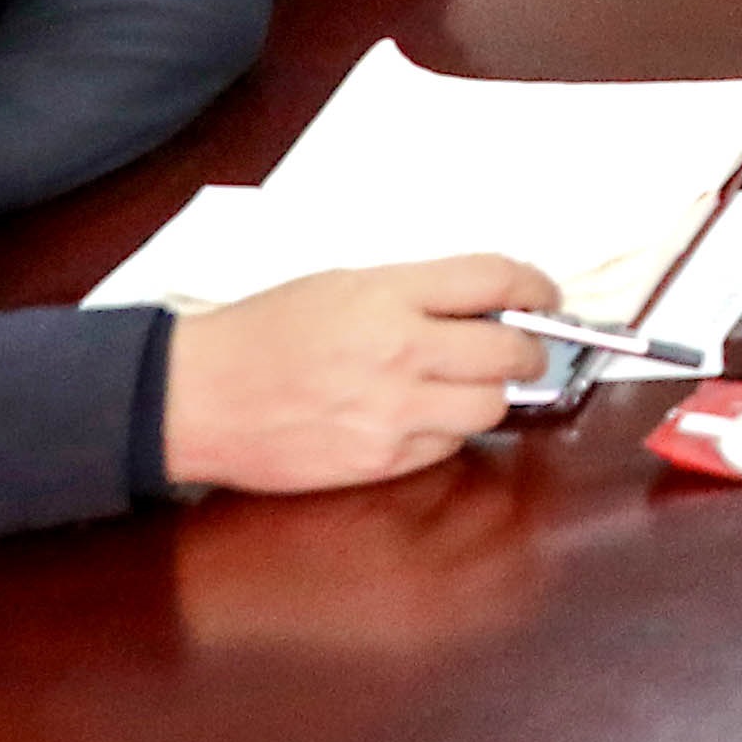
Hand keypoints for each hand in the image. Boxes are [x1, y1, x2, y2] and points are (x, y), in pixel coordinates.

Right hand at [160, 252, 556, 495]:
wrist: (197, 396)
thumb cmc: (264, 330)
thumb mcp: (345, 284)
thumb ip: (418, 292)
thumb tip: (487, 305)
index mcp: (390, 295)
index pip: (497, 279)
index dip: (535, 286)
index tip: (545, 296)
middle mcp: (400, 352)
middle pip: (511, 352)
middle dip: (527, 348)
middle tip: (521, 347)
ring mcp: (392, 414)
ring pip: (491, 407)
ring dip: (491, 394)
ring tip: (466, 384)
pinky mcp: (379, 463)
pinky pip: (447, 447)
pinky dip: (448, 431)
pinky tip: (422, 417)